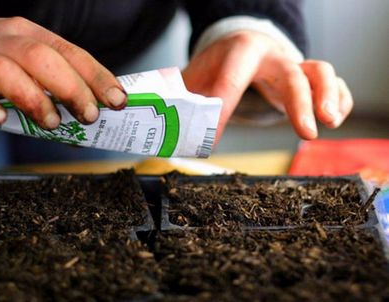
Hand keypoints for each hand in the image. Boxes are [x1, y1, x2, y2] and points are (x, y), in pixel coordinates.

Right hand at [0, 17, 126, 128]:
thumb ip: (54, 79)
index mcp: (29, 35)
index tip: (117, 99)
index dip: (97, 76)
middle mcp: (3, 41)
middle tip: (88, 115)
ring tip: (51, 123)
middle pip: (41, 58)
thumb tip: (90, 112)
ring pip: (5, 71)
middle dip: (71, 88)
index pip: (70, 52)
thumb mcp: (25, 57)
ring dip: (34, 99)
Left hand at [182, 31, 352, 140]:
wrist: (243, 50)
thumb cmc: (219, 66)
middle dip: (299, 103)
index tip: (214, 137)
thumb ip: (183, 101)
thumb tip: (167, 133)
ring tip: (330, 123)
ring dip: (329, 96)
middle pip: (292, 73)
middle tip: (305, 133)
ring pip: (321, 72)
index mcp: (240, 50)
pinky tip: (334, 119)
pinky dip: (340, 99)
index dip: (225, 106)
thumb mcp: (196, 78)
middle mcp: (272, 54)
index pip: (234, 76)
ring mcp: (293, 65)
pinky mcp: (307, 78)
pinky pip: (334, 84)